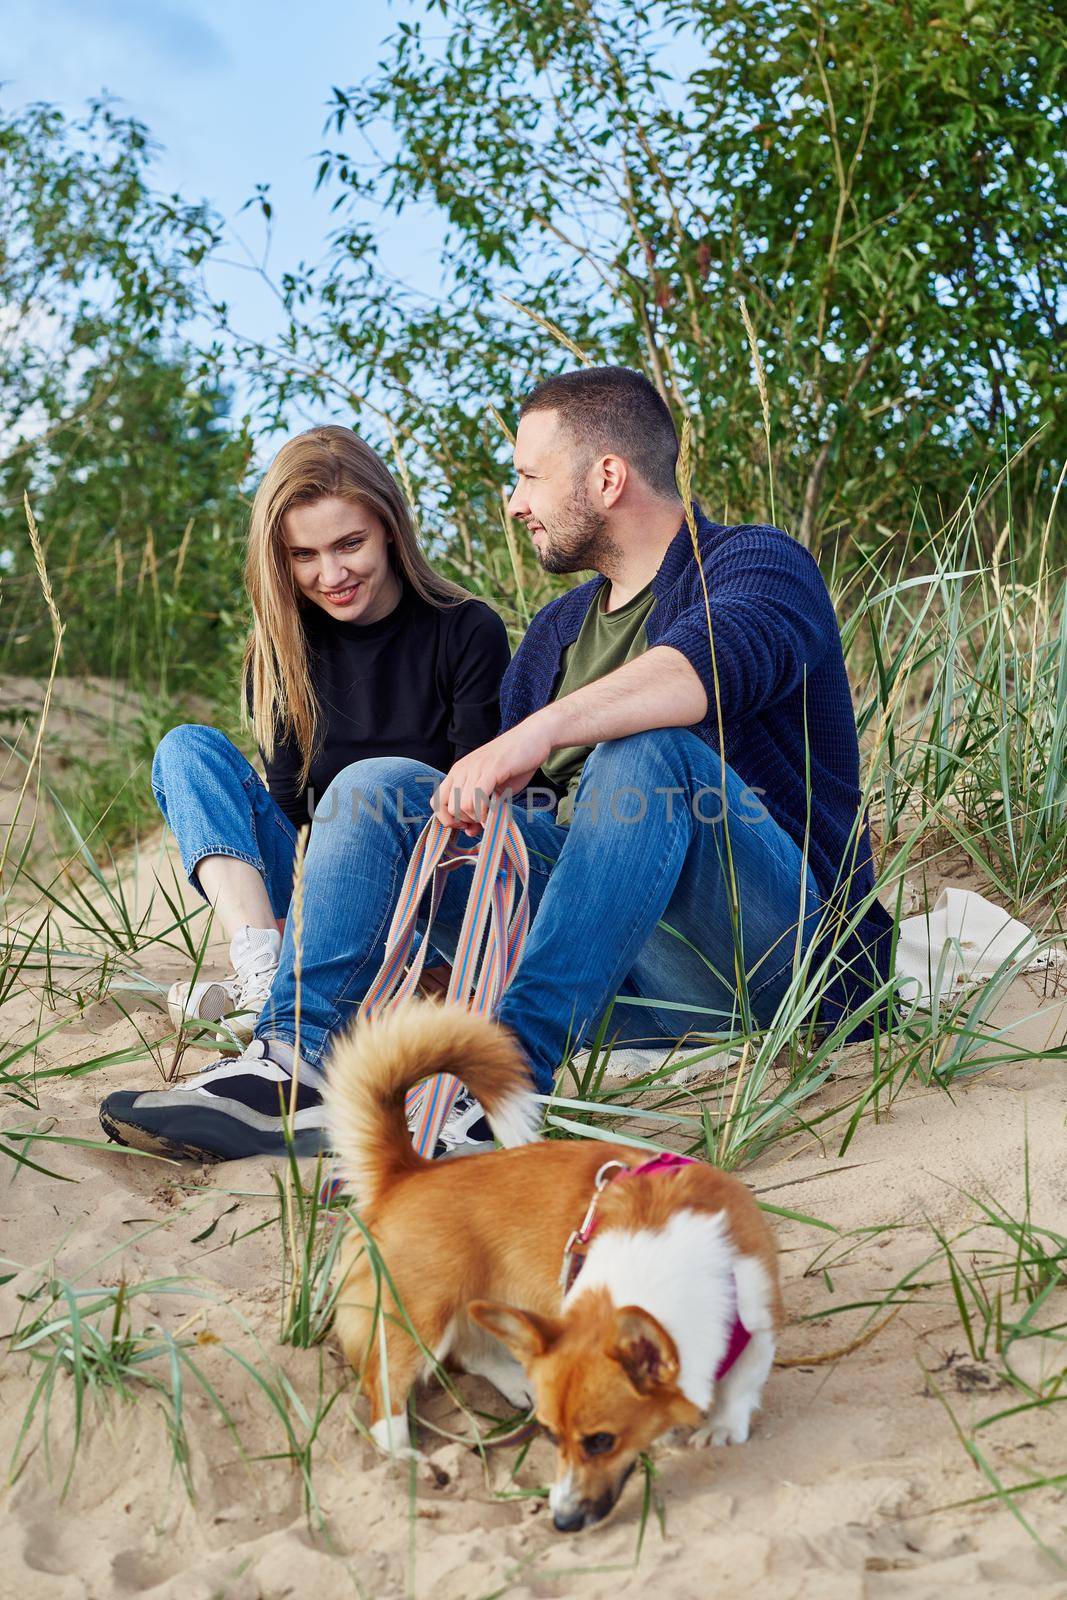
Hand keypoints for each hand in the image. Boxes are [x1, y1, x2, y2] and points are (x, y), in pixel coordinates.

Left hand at [433, 713, 556, 828]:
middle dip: (464, 821)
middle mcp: (461, 769)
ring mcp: (475, 768)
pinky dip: (485, 812)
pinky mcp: (491, 768)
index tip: (468, 824)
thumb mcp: (493, 790)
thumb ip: (479, 809)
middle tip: (481, 821)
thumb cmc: (514, 765)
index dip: (449, 820)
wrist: (534, 736)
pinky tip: (495, 812)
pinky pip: (478, 797)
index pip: (436, 803)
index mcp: (458, 773)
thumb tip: (469, 832)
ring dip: (477, 818)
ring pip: (462, 806)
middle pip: (447, 808)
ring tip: (491, 814)